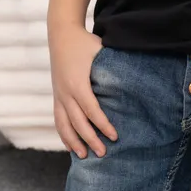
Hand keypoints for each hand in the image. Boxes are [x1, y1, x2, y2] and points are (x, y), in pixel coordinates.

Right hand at [48, 23, 117, 158]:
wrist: (62, 34)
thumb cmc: (85, 42)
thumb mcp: (101, 51)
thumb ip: (113, 67)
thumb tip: (134, 79)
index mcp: (78, 83)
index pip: (92, 110)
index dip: (103, 125)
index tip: (115, 136)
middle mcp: (66, 92)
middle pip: (78, 122)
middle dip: (90, 139)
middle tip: (104, 153)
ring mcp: (58, 95)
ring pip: (64, 125)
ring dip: (74, 142)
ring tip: (84, 156)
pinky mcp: (56, 95)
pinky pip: (58, 119)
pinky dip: (63, 134)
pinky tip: (70, 145)